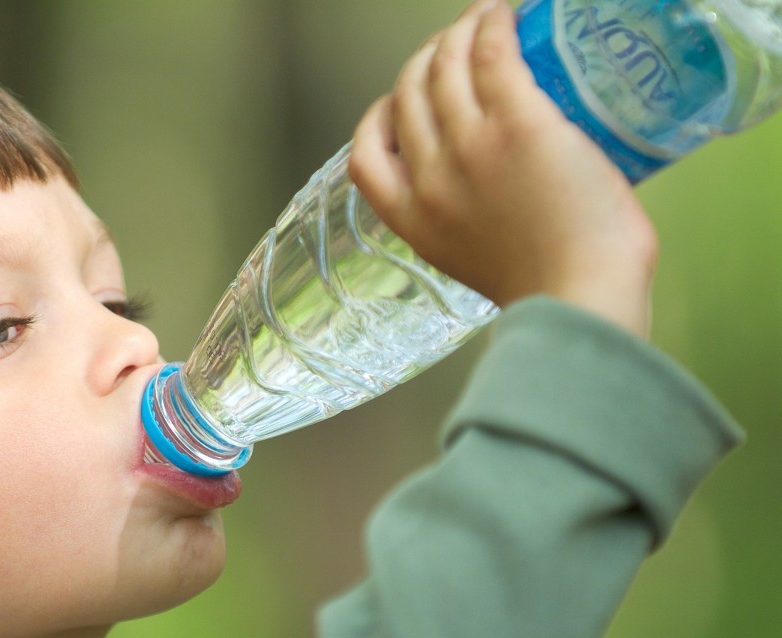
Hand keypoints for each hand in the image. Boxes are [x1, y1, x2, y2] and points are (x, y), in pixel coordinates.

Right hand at [348, 0, 655, 337]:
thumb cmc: (552, 290)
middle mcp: (429, 178)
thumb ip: (470, 225)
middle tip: (458, 45)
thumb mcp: (478, 263)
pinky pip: (492, 55)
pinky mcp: (518, 125)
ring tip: (486, 16)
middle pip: (406, 94)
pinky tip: (506, 13)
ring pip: (444, 65)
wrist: (581, 299)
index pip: (365, 156)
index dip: (380, 116)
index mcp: (412, 220)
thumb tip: (500, 193)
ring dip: (461, 30)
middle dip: (425, 60)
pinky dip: (493, 25)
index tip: (405, 103)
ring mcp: (470, 148)